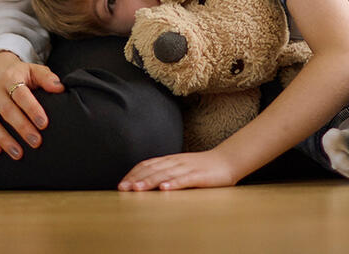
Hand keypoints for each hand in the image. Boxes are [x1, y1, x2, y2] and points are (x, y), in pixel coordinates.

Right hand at [0, 50, 63, 158]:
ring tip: (18, 153)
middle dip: (22, 128)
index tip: (44, 124)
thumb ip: (47, 78)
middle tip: (36, 142)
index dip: (32, 109)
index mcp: (10, 77)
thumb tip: (60, 88)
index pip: (21, 94)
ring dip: (4, 139)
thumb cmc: (19, 74)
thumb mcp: (33, 70)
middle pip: (7, 110)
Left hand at [118, 150, 239, 190]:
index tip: (121, 184)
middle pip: (153, 169)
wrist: (227, 160)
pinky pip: (185, 180)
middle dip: (136, 179)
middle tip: (123, 188)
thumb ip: (165, 171)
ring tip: (138, 189)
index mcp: (170, 160)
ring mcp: (188, 168)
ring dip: (150, 181)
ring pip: (166, 174)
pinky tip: (165, 189)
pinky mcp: (200, 175)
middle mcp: (176, 162)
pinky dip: (174, 184)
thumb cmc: (202, 167)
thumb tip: (145, 181)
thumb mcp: (180, 166)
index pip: (147, 165)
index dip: (133, 174)